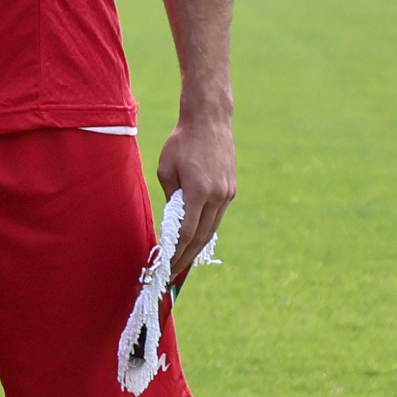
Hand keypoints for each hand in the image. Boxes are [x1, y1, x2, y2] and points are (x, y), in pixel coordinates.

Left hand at [155, 113, 233, 287]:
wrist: (210, 122)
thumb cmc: (180, 143)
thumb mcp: (166, 170)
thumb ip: (170, 198)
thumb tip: (173, 222)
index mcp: (198, 191)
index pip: (186, 232)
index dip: (176, 253)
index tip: (165, 266)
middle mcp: (218, 195)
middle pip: (201, 236)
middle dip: (186, 257)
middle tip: (172, 274)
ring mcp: (228, 193)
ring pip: (212, 229)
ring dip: (197, 248)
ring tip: (181, 262)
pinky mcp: (231, 190)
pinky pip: (217, 216)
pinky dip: (205, 230)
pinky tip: (194, 241)